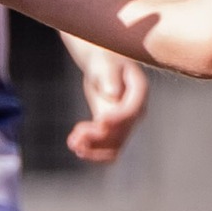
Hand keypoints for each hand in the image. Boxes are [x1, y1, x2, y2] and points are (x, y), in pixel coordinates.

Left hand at [65, 44, 147, 163]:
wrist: (103, 66)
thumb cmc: (104, 59)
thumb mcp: (104, 64)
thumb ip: (109, 78)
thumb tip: (112, 95)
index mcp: (139, 91)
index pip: (131, 111)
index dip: (117, 119)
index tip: (99, 121)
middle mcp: (136, 111)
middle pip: (121, 132)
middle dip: (99, 137)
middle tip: (76, 134)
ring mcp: (126, 123)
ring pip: (114, 146)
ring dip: (94, 149)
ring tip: (72, 143)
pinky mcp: (113, 130)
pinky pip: (107, 148)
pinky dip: (92, 150)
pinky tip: (75, 146)